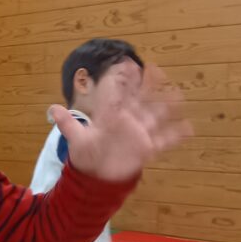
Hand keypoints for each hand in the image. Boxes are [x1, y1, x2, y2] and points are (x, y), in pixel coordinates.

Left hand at [49, 65, 190, 182]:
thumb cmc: (88, 156)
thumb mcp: (76, 140)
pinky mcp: (146, 149)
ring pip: (155, 116)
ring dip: (166, 106)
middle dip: (148, 86)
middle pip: (140, 100)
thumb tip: (52, 108)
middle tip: (156, 69)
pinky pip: (163, 140)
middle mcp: (127, 121)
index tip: (127, 64)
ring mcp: (139, 134)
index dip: (122, 80)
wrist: (97, 177)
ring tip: (178, 94)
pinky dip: (176, 135)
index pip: (118, 94)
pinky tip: (188, 128)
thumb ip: (67, 124)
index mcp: (110, 117)